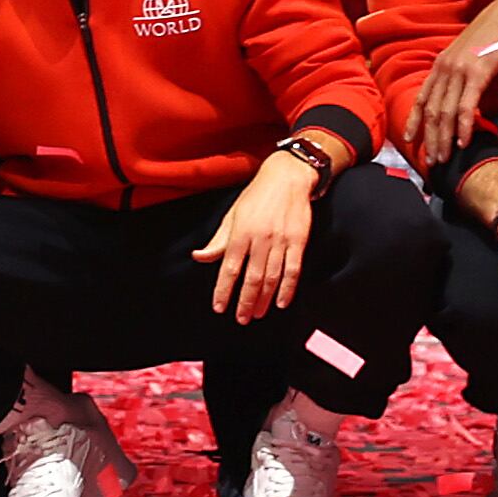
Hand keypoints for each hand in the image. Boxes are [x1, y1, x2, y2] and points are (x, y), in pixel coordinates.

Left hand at [194, 148, 320, 321]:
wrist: (287, 178)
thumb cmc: (255, 197)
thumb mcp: (232, 216)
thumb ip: (218, 241)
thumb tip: (199, 257)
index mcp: (240, 233)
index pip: (229, 268)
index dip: (223, 290)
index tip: (219, 307)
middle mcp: (260, 239)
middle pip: (252, 278)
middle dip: (245, 301)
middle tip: (240, 319)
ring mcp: (281, 241)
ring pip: (272, 277)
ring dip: (265, 299)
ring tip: (257, 314)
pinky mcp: (299, 241)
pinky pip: (293, 270)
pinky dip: (288, 289)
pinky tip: (282, 302)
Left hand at [410, 0, 497, 168]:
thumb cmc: (494, 34)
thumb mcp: (469, 53)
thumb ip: (461, 73)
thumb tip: (461, 93)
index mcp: (440, 63)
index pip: (422, 98)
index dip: (414, 121)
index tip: (410, 140)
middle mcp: (444, 68)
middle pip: (431, 111)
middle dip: (430, 138)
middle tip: (431, 160)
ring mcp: (460, 71)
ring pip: (446, 112)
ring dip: (444, 138)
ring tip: (444, 158)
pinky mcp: (478, 74)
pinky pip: (467, 106)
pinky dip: (464, 127)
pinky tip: (464, 142)